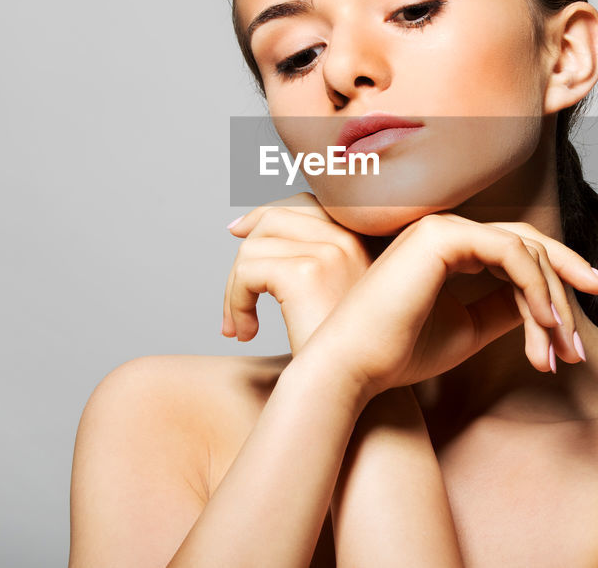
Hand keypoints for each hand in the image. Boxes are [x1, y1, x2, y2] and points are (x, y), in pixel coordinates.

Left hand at [222, 192, 372, 355]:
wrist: (363, 393)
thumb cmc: (352, 360)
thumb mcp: (342, 304)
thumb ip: (318, 265)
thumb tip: (245, 229)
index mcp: (363, 239)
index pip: (305, 204)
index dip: (264, 214)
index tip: (236, 231)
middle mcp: (351, 237)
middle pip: (273, 219)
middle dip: (243, 255)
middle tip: (235, 301)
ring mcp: (331, 251)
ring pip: (252, 246)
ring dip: (233, 289)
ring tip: (241, 326)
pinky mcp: (307, 273)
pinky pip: (247, 271)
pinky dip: (234, 303)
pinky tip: (245, 333)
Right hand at [296, 212, 597, 398]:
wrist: (355, 368)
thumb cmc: (398, 354)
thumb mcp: (468, 330)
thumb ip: (504, 309)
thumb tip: (545, 305)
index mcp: (449, 247)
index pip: (519, 251)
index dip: (560, 279)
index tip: (587, 315)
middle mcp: (446, 229)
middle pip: (531, 245)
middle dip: (567, 291)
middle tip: (580, 348)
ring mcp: (443, 227)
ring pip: (527, 250)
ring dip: (552, 302)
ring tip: (560, 350)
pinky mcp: (442, 235)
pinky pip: (511, 253)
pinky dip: (535, 287)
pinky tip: (545, 324)